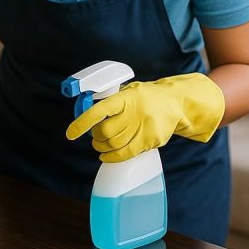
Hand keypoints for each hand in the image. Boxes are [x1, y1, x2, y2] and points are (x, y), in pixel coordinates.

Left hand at [65, 73, 224, 162]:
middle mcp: (135, 113)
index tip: (71, 133)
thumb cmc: (148, 96)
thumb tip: (88, 111)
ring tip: (100, 144)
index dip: (82, 123)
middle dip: (95, 136)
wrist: (177, 103)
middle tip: (94, 135)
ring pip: (114, 145)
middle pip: (105, 132)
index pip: (99, 111)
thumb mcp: (130, 91)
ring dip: (102, 147)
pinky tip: (106, 156)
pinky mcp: (151, 141)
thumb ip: (112, 100)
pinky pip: (126, 154)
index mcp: (126, 98)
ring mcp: (144, 128)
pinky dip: (112, 157)